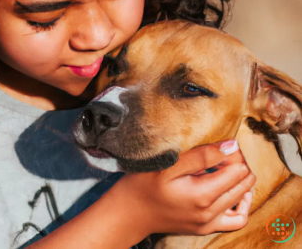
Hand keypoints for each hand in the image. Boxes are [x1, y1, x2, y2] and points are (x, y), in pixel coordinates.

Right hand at [116, 140, 255, 235]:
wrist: (130, 212)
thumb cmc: (143, 184)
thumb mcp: (169, 164)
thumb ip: (201, 155)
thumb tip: (231, 146)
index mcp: (203, 195)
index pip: (238, 170)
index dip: (232, 153)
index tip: (218, 145)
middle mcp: (210, 213)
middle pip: (243, 184)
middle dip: (237, 165)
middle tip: (220, 152)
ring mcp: (208, 224)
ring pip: (241, 201)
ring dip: (239, 182)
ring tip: (225, 167)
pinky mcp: (204, 228)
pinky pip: (235, 220)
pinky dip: (238, 204)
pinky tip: (229, 192)